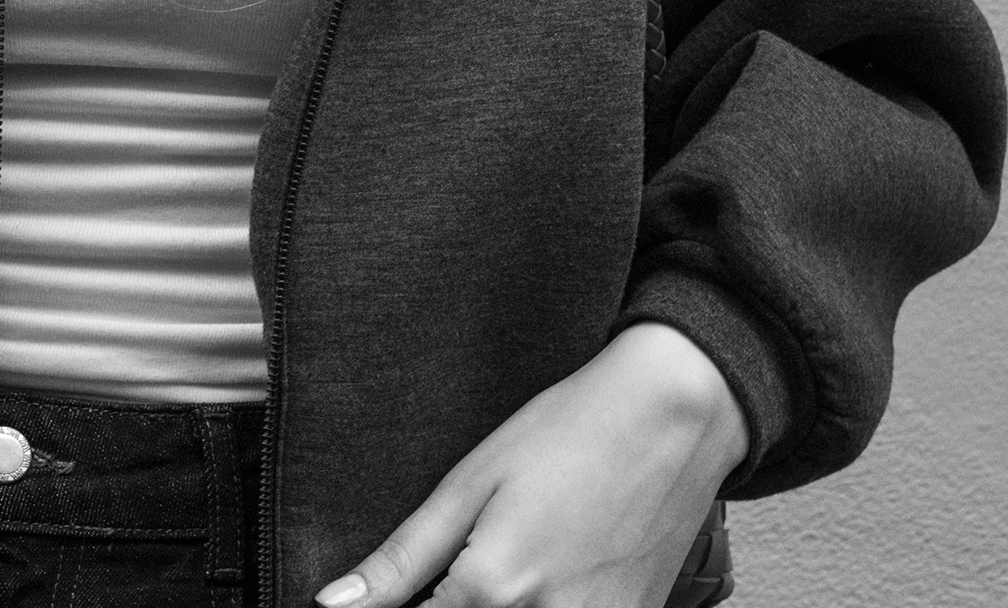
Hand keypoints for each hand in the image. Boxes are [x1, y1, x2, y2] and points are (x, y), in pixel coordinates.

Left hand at [314, 323, 747, 607]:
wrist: (674, 418)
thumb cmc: (570, 433)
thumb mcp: (470, 484)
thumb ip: (401, 560)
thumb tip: (333, 605)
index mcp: (493, 588)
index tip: (414, 589)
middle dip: (452, 605)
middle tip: (452, 578)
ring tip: (499, 571)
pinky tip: (541, 578)